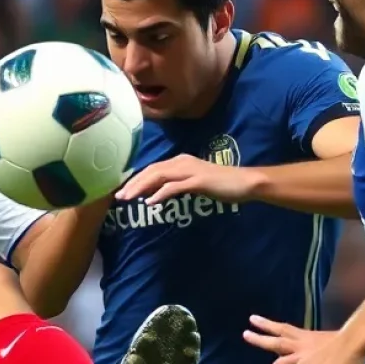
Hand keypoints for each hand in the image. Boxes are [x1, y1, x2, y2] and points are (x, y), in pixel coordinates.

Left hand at [115, 155, 261, 205]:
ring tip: (129, 199)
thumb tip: (154, 193)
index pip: (152, 168)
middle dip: (133, 183)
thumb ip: (174, 185)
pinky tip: (150, 202)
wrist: (245, 182)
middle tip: (119, 197)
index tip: (123, 191)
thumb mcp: (193, 183)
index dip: (136, 179)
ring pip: (159, 176)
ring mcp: (190, 170)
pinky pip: (174, 187)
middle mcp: (182, 162)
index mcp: (180, 161)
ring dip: (141, 187)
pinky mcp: (198, 181)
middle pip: (151, 171)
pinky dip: (160, 193)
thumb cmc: (220, 184)